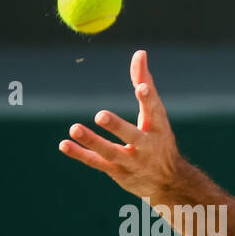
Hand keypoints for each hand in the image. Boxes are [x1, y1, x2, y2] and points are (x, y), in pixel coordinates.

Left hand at [58, 49, 181, 197]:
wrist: (169, 183)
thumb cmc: (159, 141)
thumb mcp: (156, 115)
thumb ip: (145, 84)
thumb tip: (140, 52)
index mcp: (158, 129)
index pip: (154, 112)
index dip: (148, 100)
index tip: (141, 87)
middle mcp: (146, 146)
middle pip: (132, 135)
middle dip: (117, 126)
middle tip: (101, 115)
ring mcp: (132, 161)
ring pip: (110, 152)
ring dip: (92, 141)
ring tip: (74, 128)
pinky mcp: (118, 172)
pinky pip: (97, 163)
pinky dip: (80, 154)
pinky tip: (65, 144)